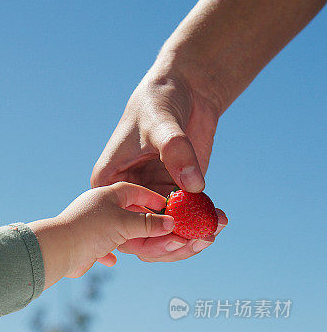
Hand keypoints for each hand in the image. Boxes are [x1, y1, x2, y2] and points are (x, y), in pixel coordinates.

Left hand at [29, 182, 175, 287]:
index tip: (167, 205)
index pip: (135, 190)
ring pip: (116, 230)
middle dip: (143, 220)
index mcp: (108, 195)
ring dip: (128, 237)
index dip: (152, 197)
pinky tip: (112, 259)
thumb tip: (171, 224)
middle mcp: (99, 207)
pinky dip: (109, 252)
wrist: (58, 250)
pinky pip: (100, 246)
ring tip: (142, 244)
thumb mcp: (124, 224)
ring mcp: (91, 225)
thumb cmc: (91, 230)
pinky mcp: (85, 243)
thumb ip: (149, 224)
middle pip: (127, 211)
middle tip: (160, 227)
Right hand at [90, 62, 226, 261]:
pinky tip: (222, 219)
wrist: (185, 86)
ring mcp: (154, 196)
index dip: (143, 237)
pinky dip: (204, 222)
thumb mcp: (162, 123)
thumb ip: (176, 152)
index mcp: (110, 183)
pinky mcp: (177, 192)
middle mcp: (130, 196)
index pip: (119, 223)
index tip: (173, 237)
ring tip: (214, 231)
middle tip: (199, 240)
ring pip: (167, 232)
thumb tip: (194, 186)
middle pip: (144, 235)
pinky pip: (187, 217)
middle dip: (172, 244)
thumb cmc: (160, 99)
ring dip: (191, 238)